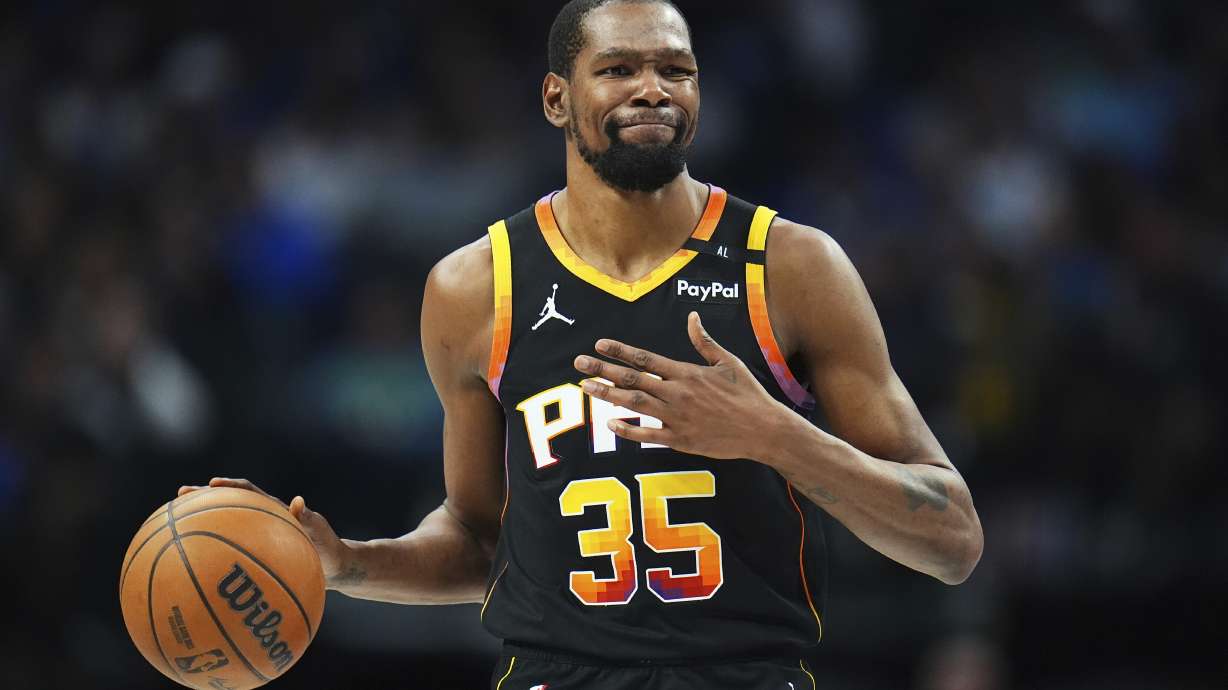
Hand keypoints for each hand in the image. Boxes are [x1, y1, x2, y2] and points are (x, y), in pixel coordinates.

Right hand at [178, 477, 348, 583]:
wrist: (334, 569)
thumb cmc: (329, 549)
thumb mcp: (321, 534)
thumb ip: (309, 519)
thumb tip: (298, 502)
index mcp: (276, 510)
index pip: (250, 492)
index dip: (230, 486)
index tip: (211, 483)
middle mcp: (264, 521)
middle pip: (229, 505)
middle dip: (203, 498)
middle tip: (177, 497)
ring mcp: (259, 537)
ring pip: (226, 527)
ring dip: (202, 524)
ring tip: (173, 527)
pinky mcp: (259, 553)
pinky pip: (232, 552)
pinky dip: (214, 555)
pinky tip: (194, 567)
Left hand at [573, 312, 791, 460]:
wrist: (764, 429)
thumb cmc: (748, 394)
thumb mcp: (728, 362)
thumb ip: (704, 342)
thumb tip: (691, 317)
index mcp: (687, 373)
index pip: (645, 358)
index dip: (620, 351)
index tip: (598, 345)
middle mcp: (678, 393)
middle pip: (633, 379)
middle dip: (603, 370)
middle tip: (579, 364)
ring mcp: (677, 418)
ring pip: (635, 404)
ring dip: (608, 395)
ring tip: (586, 387)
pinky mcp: (681, 440)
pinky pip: (648, 435)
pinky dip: (628, 430)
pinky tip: (610, 424)